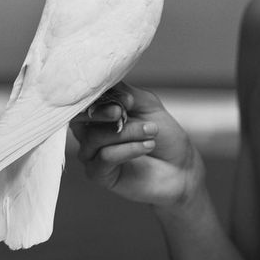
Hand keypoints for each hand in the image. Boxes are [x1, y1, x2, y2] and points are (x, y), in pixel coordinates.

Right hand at [70, 82, 205, 207]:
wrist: (180, 167)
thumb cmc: (164, 135)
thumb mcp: (148, 105)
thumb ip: (127, 93)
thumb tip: (108, 85)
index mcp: (100, 113)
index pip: (85, 100)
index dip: (100, 97)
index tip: (127, 98)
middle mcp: (90, 132)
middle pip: (78, 119)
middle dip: (101, 112)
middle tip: (121, 112)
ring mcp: (92, 154)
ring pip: (95, 138)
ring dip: (126, 132)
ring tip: (152, 130)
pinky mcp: (99, 174)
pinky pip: (105, 157)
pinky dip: (128, 149)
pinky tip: (148, 145)